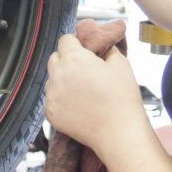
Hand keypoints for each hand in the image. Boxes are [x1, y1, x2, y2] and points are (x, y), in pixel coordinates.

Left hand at [44, 33, 145, 155]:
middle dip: (66, 60)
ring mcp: (52, 94)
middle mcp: (58, 74)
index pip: (65, 40)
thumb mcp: (121, 64)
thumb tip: (102, 46)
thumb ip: (107, 49)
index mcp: (74, 58)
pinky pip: (51, 98)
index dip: (76, 44)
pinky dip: (60, 99)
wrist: (118, 132)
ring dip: (62, 79)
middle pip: (55, 57)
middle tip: (83, 71)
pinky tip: (78, 105)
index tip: (84, 52)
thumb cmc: (121, 98)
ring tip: (82, 91)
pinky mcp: (50, 112)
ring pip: (51, 78)